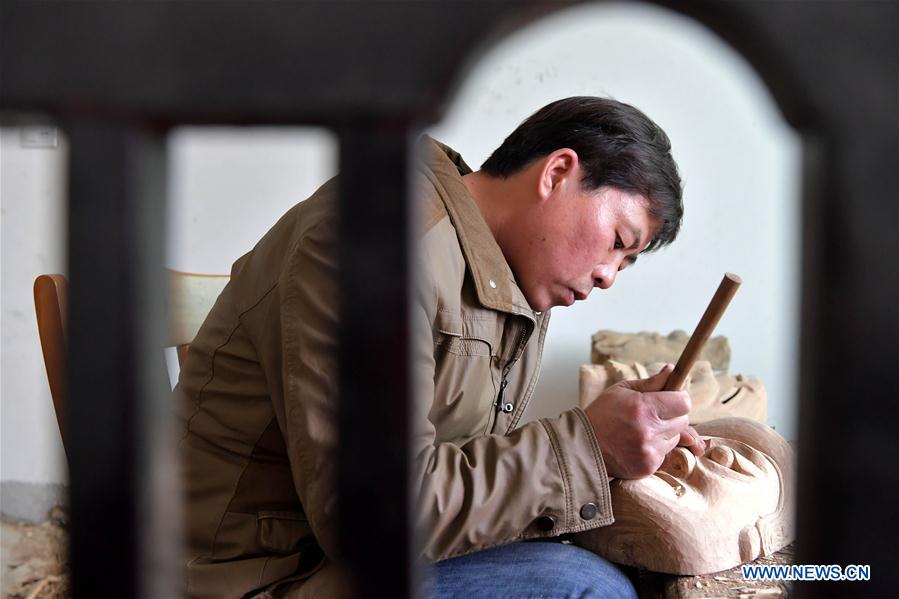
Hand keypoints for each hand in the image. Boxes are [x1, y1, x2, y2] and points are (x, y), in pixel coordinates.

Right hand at [584, 364, 704, 478]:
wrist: (582, 446)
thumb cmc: (601, 414)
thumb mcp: (621, 390)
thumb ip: (650, 382)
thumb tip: (671, 370)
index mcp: (644, 407)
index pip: (684, 403)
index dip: (678, 399)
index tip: (672, 399)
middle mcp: (650, 430)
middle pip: (683, 421)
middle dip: (672, 416)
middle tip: (652, 415)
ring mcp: (650, 451)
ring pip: (675, 438)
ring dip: (664, 433)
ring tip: (641, 430)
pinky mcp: (648, 466)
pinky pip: (664, 454)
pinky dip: (655, 449)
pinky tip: (637, 444)